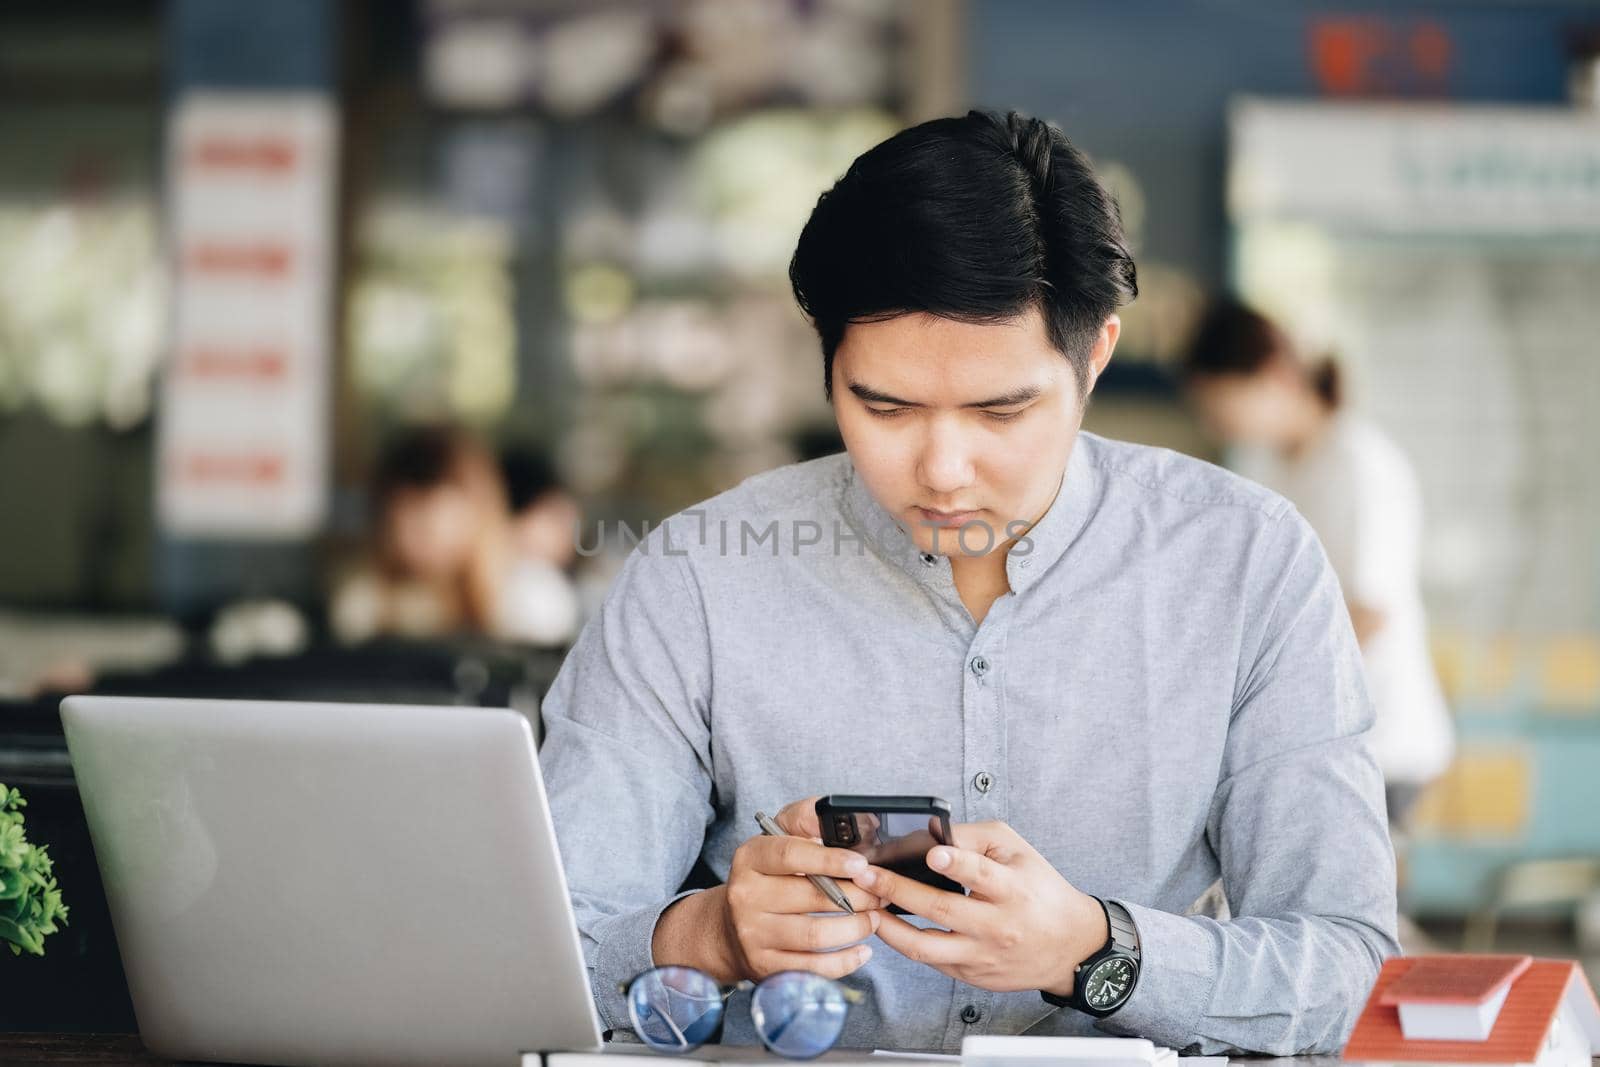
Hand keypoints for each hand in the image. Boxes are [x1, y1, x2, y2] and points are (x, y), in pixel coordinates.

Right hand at [717, 799, 884, 980]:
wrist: (727, 927)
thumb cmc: (764, 878)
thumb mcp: (775, 840)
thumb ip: (803, 819)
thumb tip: (836, 815)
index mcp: (750, 858)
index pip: (791, 855)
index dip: (830, 860)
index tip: (862, 865)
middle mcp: (746, 896)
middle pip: (811, 897)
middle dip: (858, 897)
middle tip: (880, 894)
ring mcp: (753, 935)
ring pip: (816, 935)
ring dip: (855, 928)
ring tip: (872, 919)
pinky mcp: (765, 967)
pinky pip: (813, 968)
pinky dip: (845, 961)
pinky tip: (861, 950)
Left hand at [846, 820, 1108, 995]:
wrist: (1070, 946)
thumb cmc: (1039, 890)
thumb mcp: (1018, 851)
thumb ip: (976, 837)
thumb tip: (933, 830)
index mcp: (1012, 889)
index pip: (982, 875)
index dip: (956, 863)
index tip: (932, 853)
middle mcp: (996, 926)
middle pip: (941, 909)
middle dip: (898, 890)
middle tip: (866, 875)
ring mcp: (981, 954)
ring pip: (926, 947)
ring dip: (889, 928)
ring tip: (867, 908)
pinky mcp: (971, 974)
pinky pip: (930, 961)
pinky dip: (904, 943)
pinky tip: (886, 927)